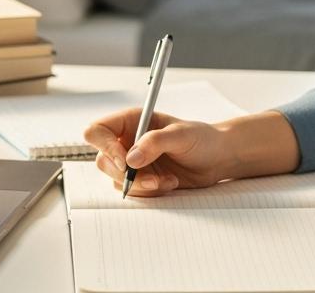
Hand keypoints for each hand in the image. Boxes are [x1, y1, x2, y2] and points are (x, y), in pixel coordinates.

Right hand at [83, 108, 231, 197]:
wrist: (217, 158)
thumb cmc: (202, 139)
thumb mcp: (181, 135)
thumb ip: (155, 142)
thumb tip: (131, 158)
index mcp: (131, 121)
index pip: (97, 131)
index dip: (105, 146)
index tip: (126, 161)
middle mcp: (127, 140)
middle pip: (102, 160)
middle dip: (126, 174)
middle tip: (152, 177)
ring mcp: (133, 162)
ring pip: (116, 179)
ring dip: (141, 185)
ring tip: (167, 180)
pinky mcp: (142, 179)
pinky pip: (132, 191)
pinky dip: (150, 192)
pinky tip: (169, 182)